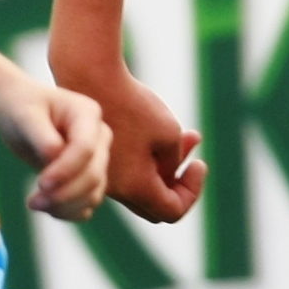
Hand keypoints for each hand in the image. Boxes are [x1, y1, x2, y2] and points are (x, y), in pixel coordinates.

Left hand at [0, 75, 113, 222]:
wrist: (20, 113)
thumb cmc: (21, 108)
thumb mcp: (24, 116)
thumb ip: (41, 136)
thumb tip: (54, 158)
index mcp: (86, 114)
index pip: (86, 148)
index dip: (66, 169)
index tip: (41, 184)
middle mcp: (99, 136)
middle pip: (93, 174)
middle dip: (65, 193)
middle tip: (32, 202)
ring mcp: (98, 158)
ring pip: (94, 192)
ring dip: (66, 206)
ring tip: (34, 204)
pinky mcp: (89, 176)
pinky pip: (88, 202)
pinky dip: (70, 211)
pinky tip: (47, 209)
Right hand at [52, 50, 206, 224]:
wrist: (89, 77)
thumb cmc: (132, 103)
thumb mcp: (169, 132)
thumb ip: (174, 162)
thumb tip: (168, 174)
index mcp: (135, 187)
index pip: (172, 210)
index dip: (192, 191)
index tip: (199, 162)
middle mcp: (116, 188)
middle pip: (157, 202)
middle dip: (179, 179)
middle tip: (192, 148)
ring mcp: (104, 174)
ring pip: (143, 183)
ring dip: (167, 163)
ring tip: (188, 134)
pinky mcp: (97, 158)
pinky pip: (128, 169)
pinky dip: (148, 155)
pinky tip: (159, 129)